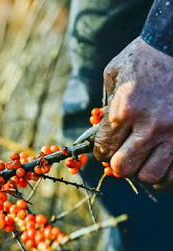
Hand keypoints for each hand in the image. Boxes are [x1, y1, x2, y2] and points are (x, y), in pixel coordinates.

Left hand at [94, 37, 172, 185]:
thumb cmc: (143, 58)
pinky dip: (167, 171)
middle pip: (125, 168)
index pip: (104, 151)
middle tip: (123, 154)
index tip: (106, 148)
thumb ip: (106, 106)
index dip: (101, 153)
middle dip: (119, 164)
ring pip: (152, 175)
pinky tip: (162, 160)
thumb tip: (100, 132)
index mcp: (125, 110)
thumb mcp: (114, 75)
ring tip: (144, 159)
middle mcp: (150, 125)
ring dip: (143, 170)